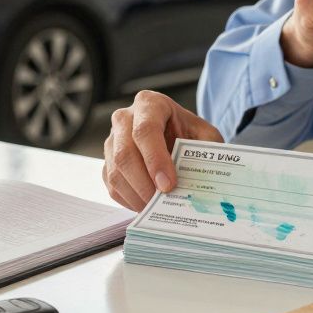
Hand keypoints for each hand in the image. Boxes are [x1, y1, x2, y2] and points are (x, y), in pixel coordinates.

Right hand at [102, 90, 223, 210]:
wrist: (176, 133)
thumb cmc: (189, 132)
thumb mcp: (204, 135)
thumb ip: (206, 151)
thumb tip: (203, 179)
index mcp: (149, 104)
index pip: (145, 130)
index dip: (155, 159)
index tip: (168, 185)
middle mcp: (124, 119)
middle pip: (124, 153)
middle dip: (144, 183)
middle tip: (162, 203)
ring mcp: (112, 140)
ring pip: (114, 172)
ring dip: (136, 195)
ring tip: (157, 209)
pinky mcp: (107, 162)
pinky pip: (111, 185)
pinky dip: (129, 200)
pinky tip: (147, 207)